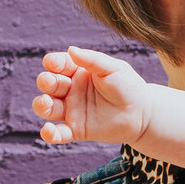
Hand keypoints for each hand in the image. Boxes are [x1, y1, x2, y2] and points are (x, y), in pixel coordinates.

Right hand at [33, 47, 151, 145]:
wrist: (142, 113)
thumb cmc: (128, 86)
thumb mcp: (113, 68)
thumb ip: (93, 60)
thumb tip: (71, 50)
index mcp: (77, 71)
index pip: (58, 65)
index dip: (53, 63)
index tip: (54, 64)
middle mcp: (70, 90)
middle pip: (49, 84)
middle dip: (46, 82)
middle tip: (51, 82)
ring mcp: (72, 110)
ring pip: (47, 108)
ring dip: (41, 105)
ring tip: (46, 103)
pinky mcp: (76, 129)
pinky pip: (58, 133)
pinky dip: (50, 134)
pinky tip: (49, 130)